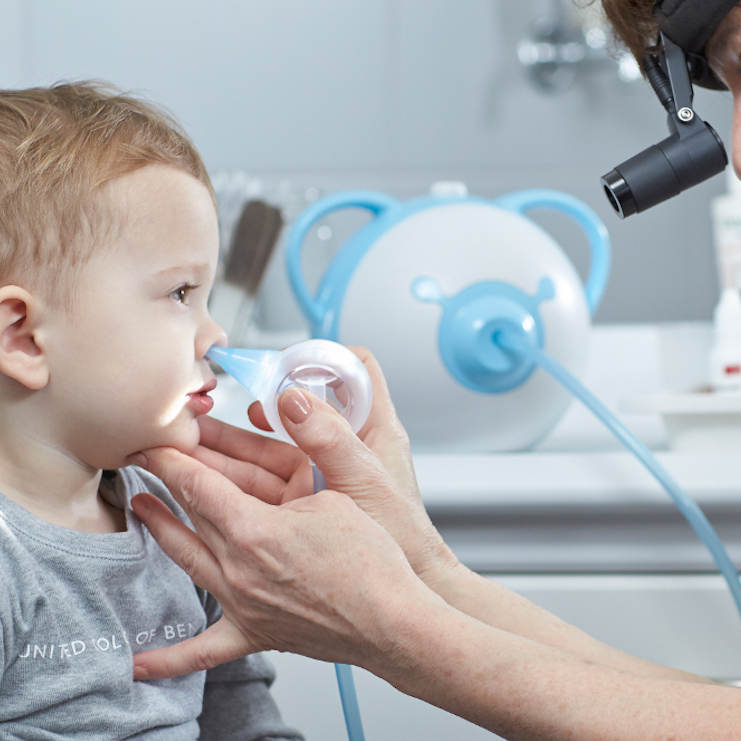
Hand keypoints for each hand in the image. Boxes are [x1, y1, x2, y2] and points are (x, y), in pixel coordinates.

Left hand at [129, 443, 432, 679]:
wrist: (392, 621)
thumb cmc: (372, 561)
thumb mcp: (334, 495)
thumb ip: (304, 455)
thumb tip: (292, 413)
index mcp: (254, 531)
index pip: (198, 485)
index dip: (172, 459)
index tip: (154, 444)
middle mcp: (238, 569)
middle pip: (191, 516)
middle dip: (166, 483)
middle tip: (147, 462)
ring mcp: (242, 603)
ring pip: (187, 562)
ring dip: (161, 532)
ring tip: (141, 511)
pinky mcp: (255, 631)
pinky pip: (203, 649)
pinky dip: (169, 658)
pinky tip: (140, 662)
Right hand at [198, 347, 457, 586]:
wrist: (398, 597)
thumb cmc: (402, 538)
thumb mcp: (363, 481)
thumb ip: (331, 439)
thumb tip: (295, 399)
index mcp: (375, 429)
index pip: (357, 371)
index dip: (327, 357)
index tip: (291, 359)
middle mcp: (346, 448)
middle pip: (298, 412)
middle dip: (257, 404)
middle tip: (221, 400)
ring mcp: (325, 476)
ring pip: (274, 447)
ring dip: (236, 441)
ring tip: (197, 435)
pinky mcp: (309, 502)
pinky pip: (269, 480)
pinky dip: (240, 474)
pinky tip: (211, 471)